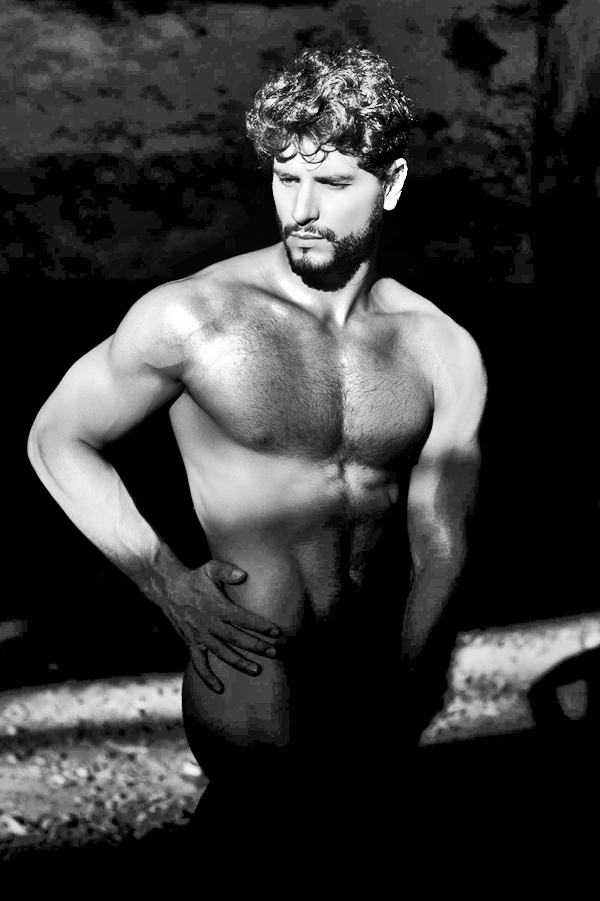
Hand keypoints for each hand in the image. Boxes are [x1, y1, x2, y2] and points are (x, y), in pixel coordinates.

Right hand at [163, 559, 281, 693]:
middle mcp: (209, 623)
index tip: (276, 632)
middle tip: (274, 653)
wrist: (168, 589)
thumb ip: (227, 570)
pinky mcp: (190, 644)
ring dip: (239, 663)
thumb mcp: (210, 568)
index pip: (242, 618)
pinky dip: (208, 678)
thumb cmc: (195, 578)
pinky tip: (220, 688)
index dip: (260, 625)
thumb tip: (243, 574)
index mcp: (216, 606)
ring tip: (257, 670)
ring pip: (222, 653)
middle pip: (236, 638)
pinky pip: (199, 664)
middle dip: (256, 646)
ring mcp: (199, 636)